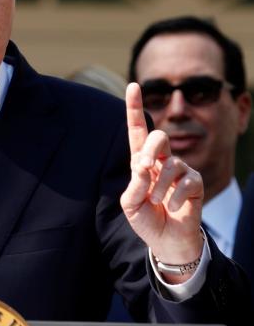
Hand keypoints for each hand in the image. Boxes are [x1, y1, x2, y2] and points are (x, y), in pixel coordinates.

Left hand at [120, 83, 203, 282]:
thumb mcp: (131, 204)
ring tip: (156, 202)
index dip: (135, 108)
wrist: (166, 240)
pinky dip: (175, 195)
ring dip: (159, 186)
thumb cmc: (145, 219)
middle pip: (159, 138)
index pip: (138, 131)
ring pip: (172, 163)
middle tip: (145, 168)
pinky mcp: (194, 182)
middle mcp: (161, 161)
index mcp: (141, 162)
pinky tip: (172, 206)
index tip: (133, 85)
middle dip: (152, 150)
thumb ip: (135, 184)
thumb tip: (144, 165)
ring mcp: (179, 170)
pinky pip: (187, 180)